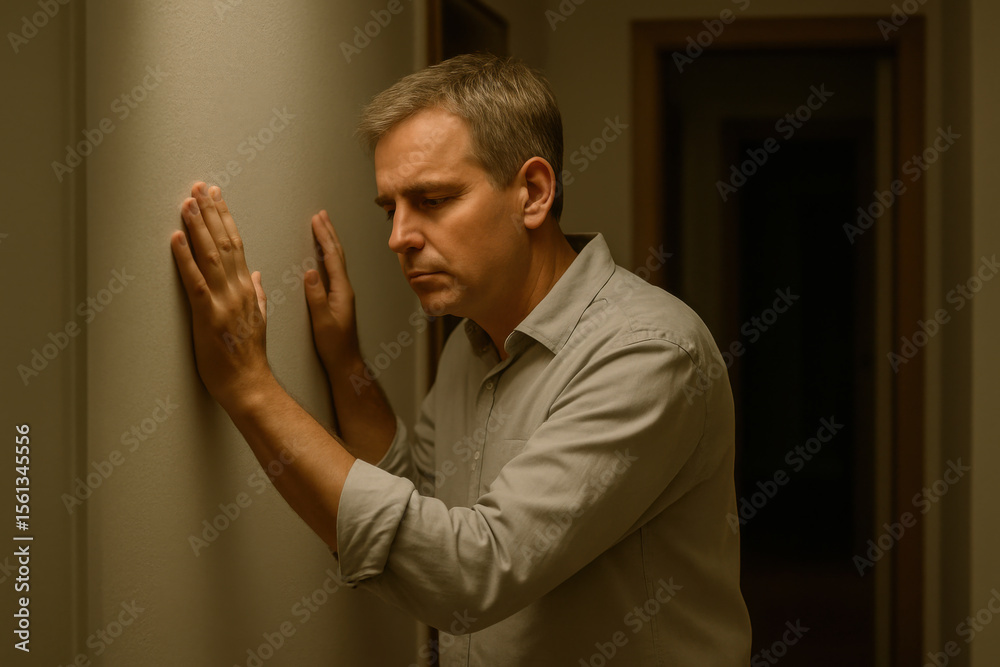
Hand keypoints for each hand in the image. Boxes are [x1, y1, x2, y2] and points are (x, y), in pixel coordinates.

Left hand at [170, 182, 272, 408]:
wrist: (249, 383)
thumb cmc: (249, 356)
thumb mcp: (260, 320)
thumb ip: (258, 294)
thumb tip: (258, 274)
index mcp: (248, 289)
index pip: (237, 245)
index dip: (225, 219)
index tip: (216, 198)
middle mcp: (238, 289)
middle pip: (224, 243)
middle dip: (210, 213)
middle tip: (199, 188)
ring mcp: (224, 301)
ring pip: (210, 255)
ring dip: (198, 227)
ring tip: (187, 203)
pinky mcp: (208, 315)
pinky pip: (195, 281)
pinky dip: (184, 258)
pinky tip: (176, 239)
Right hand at [304, 210, 362, 374]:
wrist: (345, 360)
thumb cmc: (333, 344)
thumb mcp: (322, 321)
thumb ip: (316, 297)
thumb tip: (310, 272)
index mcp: (342, 290)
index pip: (332, 257)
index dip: (324, 237)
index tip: (316, 219)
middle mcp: (344, 288)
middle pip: (337, 254)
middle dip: (328, 233)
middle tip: (321, 214)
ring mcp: (342, 292)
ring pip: (336, 260)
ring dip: (329, 242)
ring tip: (322, 226)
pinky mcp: (338, 298)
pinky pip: (332, 269)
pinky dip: (327, 255)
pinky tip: (323, 254)